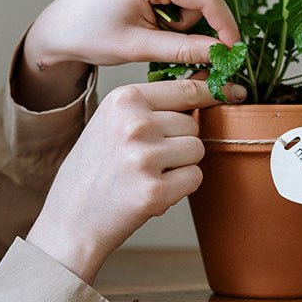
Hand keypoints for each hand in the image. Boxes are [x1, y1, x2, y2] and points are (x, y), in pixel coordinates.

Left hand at [14, 0, 240, 109]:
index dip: (224, 23)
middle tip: (163, 37)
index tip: (232, 48)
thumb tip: (223, 52)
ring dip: (182, 13)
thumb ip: (185, 50)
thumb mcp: (139, 48)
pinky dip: (174, 2)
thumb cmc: (91, 35)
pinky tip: (150, 12)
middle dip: (192, 20)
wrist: (61, 25)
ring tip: (151, 25)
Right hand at [26, 78, 245, 283]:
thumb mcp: (113, 121)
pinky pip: (195, 178)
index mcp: (123, 99)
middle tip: (148, 158)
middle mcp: (134, 124)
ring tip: (147, 174)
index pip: (185, 89)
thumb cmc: (95, 168)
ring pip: (197, 150)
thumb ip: (154, 104)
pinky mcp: (155, 191)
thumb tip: (206, 82)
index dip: (210, 93)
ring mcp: (145, 157)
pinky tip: (152, 191)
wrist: (70, 220)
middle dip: (180, 142)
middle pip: (193, 124)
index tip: (231, 92)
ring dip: (182, 164)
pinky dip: (181, 187)